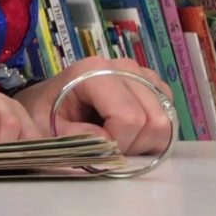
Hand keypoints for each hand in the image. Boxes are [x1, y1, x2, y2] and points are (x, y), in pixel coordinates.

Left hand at [21, 56, 174, 154]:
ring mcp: (144, 75)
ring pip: (166, 123)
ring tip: (117, 139)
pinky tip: (129, 132)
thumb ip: (75, 136)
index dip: (118, 142)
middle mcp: (124, 67)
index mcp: (94, 71)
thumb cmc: (45, 112)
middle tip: (109, 148)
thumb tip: (107, 141)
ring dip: (145, 142)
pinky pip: (170, 119)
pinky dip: (152, 135)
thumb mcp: (45, 127)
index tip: (99, 148)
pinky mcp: (155, 86)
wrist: (48, 100)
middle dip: (133, 145)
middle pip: (154, 121)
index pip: (129, 117)